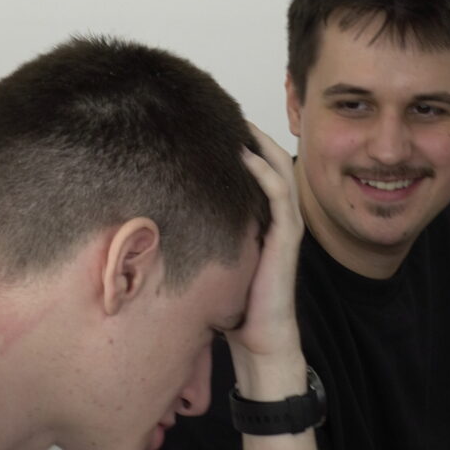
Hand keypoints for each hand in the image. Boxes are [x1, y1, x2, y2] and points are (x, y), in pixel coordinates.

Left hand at [226, 125, 307, 389]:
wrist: (258, 338)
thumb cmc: (234, 302)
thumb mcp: (215, 256)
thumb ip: (204, 232)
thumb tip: (163, 212)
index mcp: (264, 218)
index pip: (257, 167)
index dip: (240, 143)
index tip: (210, 124)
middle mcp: (279, 216)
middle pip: (271, 159)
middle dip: (250, 133)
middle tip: (223, 110)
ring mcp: (286, 225)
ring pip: (279, 169)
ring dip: (259, 143)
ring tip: (236, 121)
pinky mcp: (287, 238)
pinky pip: (280, 194)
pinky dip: (263, 172)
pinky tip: (243, 157)